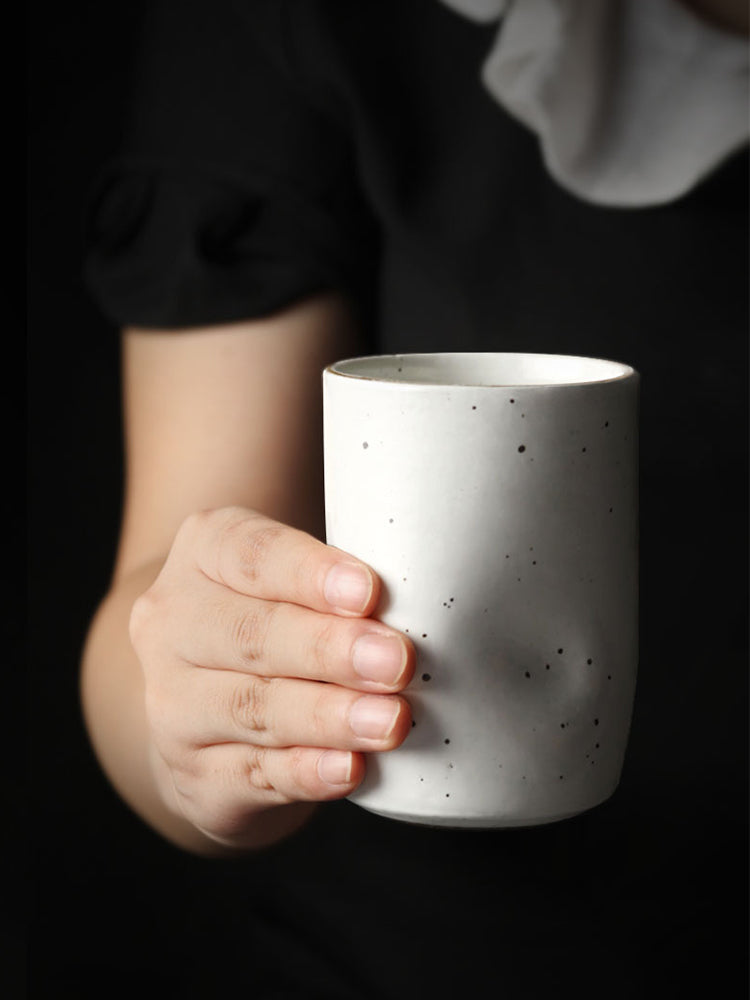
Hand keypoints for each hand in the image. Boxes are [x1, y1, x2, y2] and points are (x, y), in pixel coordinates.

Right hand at [129, 506, 413, 846]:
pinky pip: (254, 774)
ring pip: (254, 708)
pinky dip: (307, 772)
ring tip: (390, 720)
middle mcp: (172, 624)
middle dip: (330, 650)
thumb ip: (343, 583)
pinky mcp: (194, 776)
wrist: (208, 707)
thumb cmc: (278, 619)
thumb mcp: (294, 578)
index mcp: (205, 552)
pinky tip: (349, 769)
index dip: (310, 574)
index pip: (252, 554)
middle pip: (251, 635)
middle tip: (395, 661)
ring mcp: (173, 705)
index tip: (369, 591)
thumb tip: (428, 603)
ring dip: (329, 716)